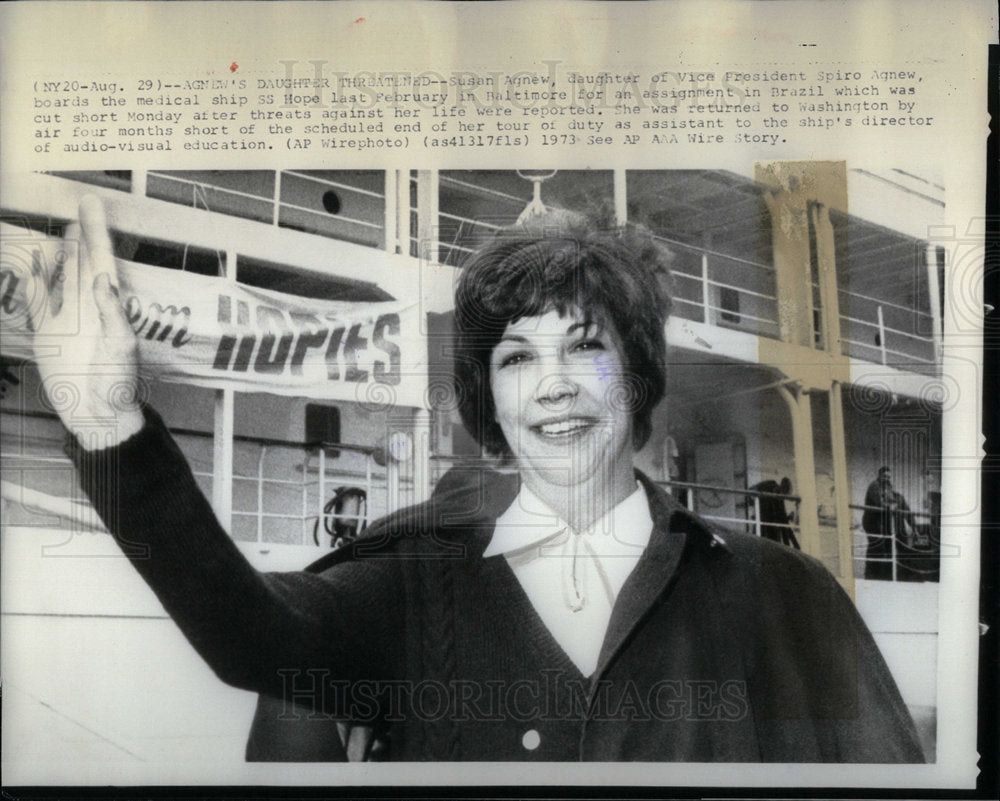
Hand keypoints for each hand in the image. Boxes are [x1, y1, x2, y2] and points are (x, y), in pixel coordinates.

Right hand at [28, 195, 143, 449]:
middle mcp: (90, 306)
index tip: (92, 206)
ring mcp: (68, 318)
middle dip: (84, 234)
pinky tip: (36, 267)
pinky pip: (40, 303)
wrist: (97, 412)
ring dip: (63, 255)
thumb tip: (104, 280)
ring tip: (65, 231)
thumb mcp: (122, 347)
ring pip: (63, 277)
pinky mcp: (49, 334)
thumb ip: (113, 313)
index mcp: (110, 305)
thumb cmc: (117, 382)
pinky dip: (36, 284)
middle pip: (84, 261)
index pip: (103, 259)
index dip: (97, 232)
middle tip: (83, 205)